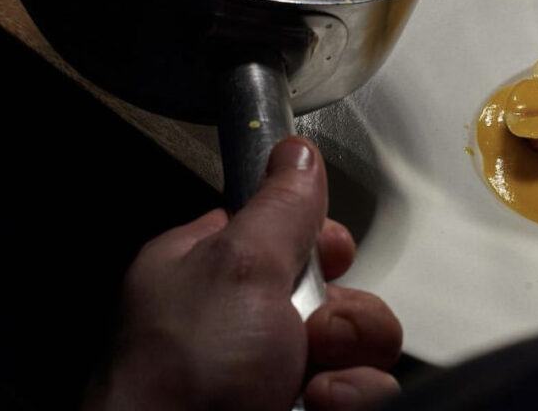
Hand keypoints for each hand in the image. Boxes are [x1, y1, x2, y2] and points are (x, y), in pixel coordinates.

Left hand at [84, 137, 401, 410]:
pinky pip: (360, 390)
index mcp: (208, 270)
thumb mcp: (237, 267)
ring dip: (352, 356)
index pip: (282, 227)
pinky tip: (320, 405)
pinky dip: (351, 398)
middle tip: (315, 330)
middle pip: (334, 287)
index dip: (316, 238)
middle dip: (343, 311)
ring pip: (357, 343)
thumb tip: (296, 152)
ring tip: (315, 382)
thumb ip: (279, 205)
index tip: (330, 253)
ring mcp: (270, 375)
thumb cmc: (176, 381)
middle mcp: (241, 323)